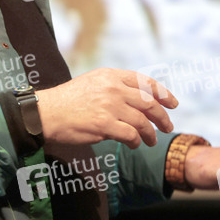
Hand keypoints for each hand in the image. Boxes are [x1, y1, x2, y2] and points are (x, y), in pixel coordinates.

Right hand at [35, 68, 177, 148]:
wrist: (47, 112)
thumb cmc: (69, 101)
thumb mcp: (93, 83)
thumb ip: (114, 87)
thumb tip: (138, 100)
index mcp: (111, 75)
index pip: (145, 82)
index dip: (163, 93)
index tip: (173, 104)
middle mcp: (113, 88)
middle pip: (149, 102)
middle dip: (162, 117)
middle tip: (167, 126)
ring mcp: (109, 105)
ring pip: (143, 121)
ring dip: (150, 133)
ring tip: (150, 141)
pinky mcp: (104, 124)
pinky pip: (131, 134)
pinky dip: (136, 141)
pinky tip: (134, 144)